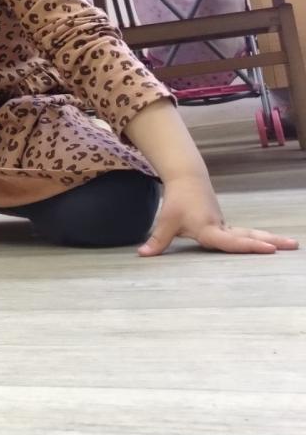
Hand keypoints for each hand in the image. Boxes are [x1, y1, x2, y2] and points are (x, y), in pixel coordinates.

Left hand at [139, 175, 298, 256]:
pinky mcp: (225, 225)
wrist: (187, 179)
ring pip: (250, 233)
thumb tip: (143, 255)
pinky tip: (273, 244)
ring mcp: (225, 226)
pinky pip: (245, 234)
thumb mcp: (166, 221)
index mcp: (208, 229)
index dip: (248, 247)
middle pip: (248, 236)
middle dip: (270, 242)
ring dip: (270, 239)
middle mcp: (221, 228)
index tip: (268, 249)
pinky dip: (260, 239)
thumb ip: (158, 240)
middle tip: (292, 245)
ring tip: (292, 244)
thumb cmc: (177, 201)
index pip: (230, 242)